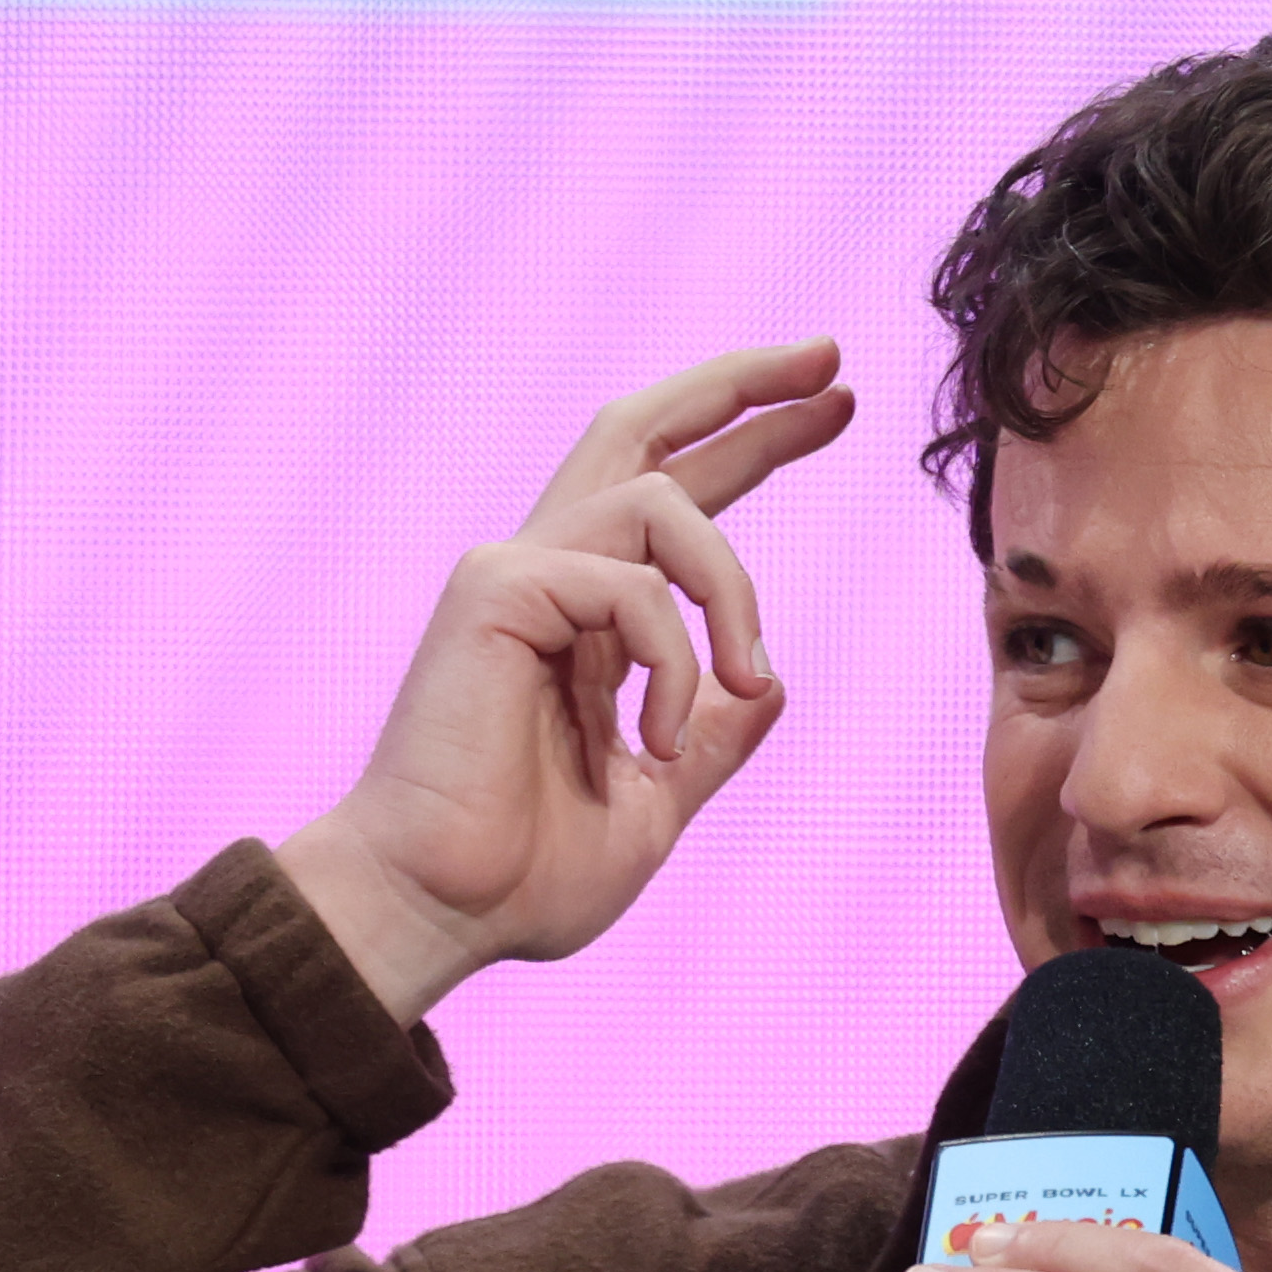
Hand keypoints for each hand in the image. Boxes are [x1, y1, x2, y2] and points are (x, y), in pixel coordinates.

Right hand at [282, 340, 858, 1023]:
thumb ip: (711, 741)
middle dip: (743, 389)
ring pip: (660, 501)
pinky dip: (671, 659)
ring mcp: (514, 573)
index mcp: (581, 619)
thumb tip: (770, 686)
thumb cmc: (524, 876)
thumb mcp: (656, 805)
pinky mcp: (495, 591)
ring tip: (741, 679)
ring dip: (730, 589)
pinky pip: (630, 584)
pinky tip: (656, 738)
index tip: (832, 405)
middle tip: (831, 359)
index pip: (672, 496)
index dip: (750, 443)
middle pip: (643, 431)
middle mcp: (544, 573)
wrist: (439, 912)